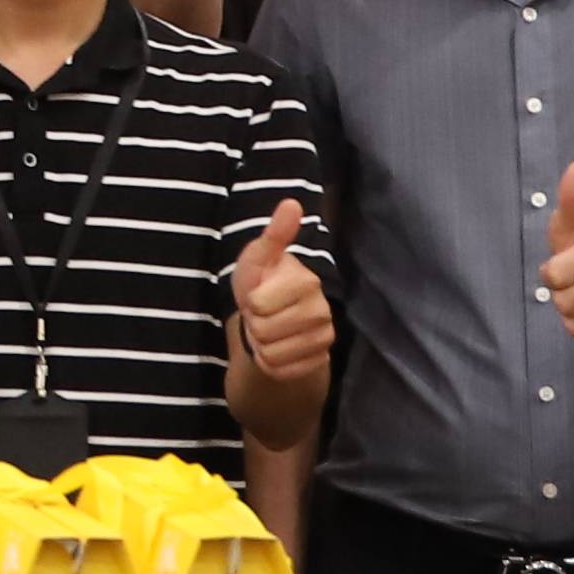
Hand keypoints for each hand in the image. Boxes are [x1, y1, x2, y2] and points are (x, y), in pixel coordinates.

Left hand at [230, 193, 331, 417]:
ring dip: (261, 345)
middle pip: (264, 330)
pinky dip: (269, 363)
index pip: (258, 304)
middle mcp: (322, 310)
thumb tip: (291, 202)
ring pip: (272, 354)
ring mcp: (323, 338)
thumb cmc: (263, 283)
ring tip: (269, 330)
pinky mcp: (318, 361)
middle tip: (262, 314)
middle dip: (254, 324)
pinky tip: (276, 348)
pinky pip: (280, 371)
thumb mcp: (258, 259)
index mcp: (307, 281)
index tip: (258, 294)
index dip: (250, 301)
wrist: (274, 320)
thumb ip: (274, 235)